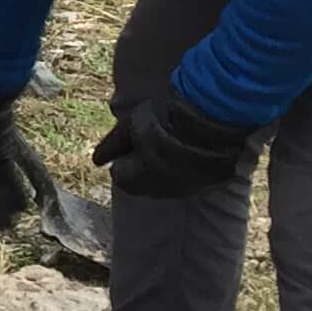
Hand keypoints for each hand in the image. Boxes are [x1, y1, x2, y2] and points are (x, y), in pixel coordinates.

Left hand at [95, 95, 265, 198]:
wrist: (214, 117)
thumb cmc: (166, 117)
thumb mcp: (132, 124)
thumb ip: (112, 144)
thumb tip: (97, 161)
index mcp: (136, 181)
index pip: (120, 174)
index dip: (126, 155)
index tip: (136, 138)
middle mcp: (161, 193)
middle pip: (146, 181)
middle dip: (147, 164)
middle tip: (158, 137)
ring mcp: (189, 191)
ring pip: (172, 183)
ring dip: (171, 167)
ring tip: (180, 140)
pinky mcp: (214, 185)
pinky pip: (197, 181)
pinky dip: (194, 169)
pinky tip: (199, 149)